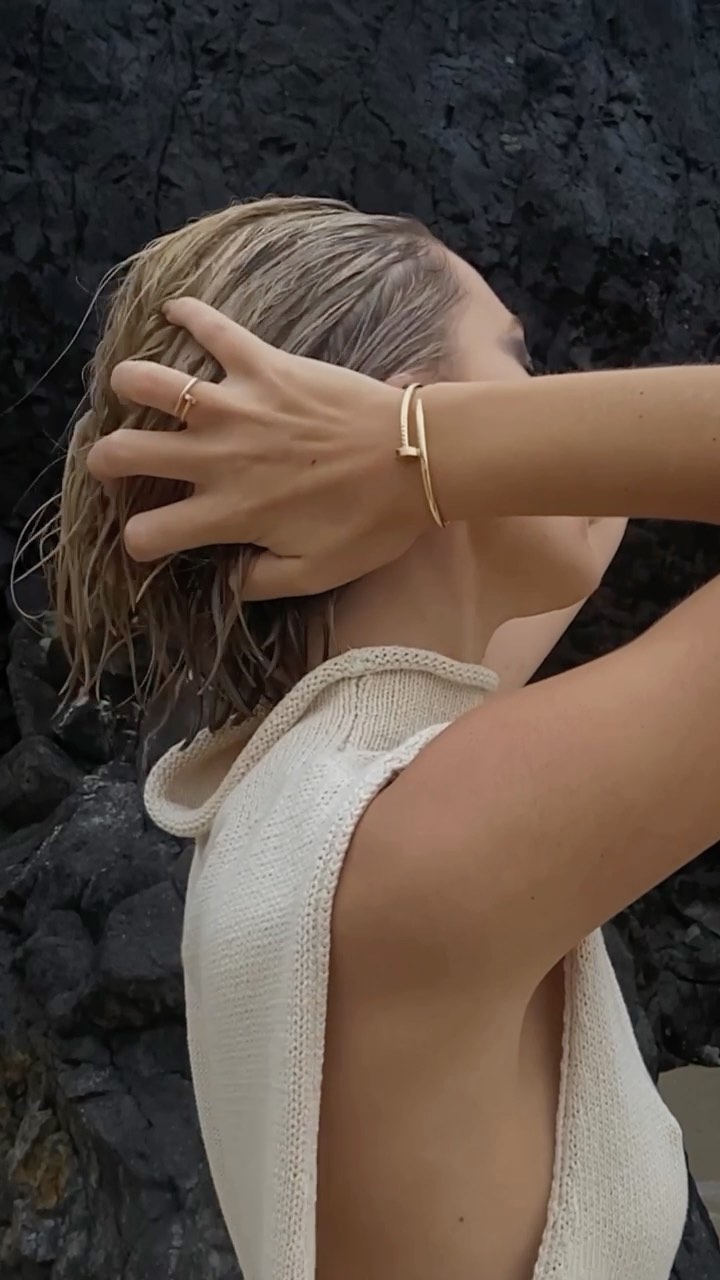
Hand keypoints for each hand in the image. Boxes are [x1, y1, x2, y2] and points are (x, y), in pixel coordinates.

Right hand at [87, 298, 430, 598]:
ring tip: (132, 387)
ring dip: (131, 385)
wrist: (416, 459)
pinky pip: (214, 328)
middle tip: (113, 460)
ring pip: (152, 383)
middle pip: (127, 453)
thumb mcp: (315, 574)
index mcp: (229, 514)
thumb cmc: (371, 523)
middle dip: (105, 460)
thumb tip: (226, 580)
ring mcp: (238, 406)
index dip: (140, 542)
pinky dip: (189, 314)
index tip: (150, 540)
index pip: (149, 534)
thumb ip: (261, 582)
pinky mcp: (266, 365)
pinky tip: (175, 310)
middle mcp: (219, 458)